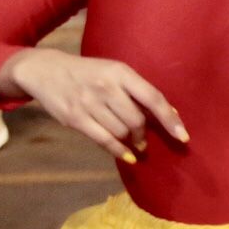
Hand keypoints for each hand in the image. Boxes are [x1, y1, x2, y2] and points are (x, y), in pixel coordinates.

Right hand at [0, 48, 188, 161]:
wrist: (45, 70)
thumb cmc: (89, 72)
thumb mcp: (114, 71)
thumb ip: (138, 91)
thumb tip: (169, 114)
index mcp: (121, 72)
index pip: (152, 98)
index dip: (170, 119)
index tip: (183, 136)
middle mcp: (106, 87)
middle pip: (136, 120)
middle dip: (144, 133)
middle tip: (144, 139)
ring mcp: (88, 103)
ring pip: (121, 131)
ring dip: (131, 141)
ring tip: (134, 143)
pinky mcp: (74, 118)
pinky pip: (103, 140)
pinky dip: (119, 151)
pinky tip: (128, 157)